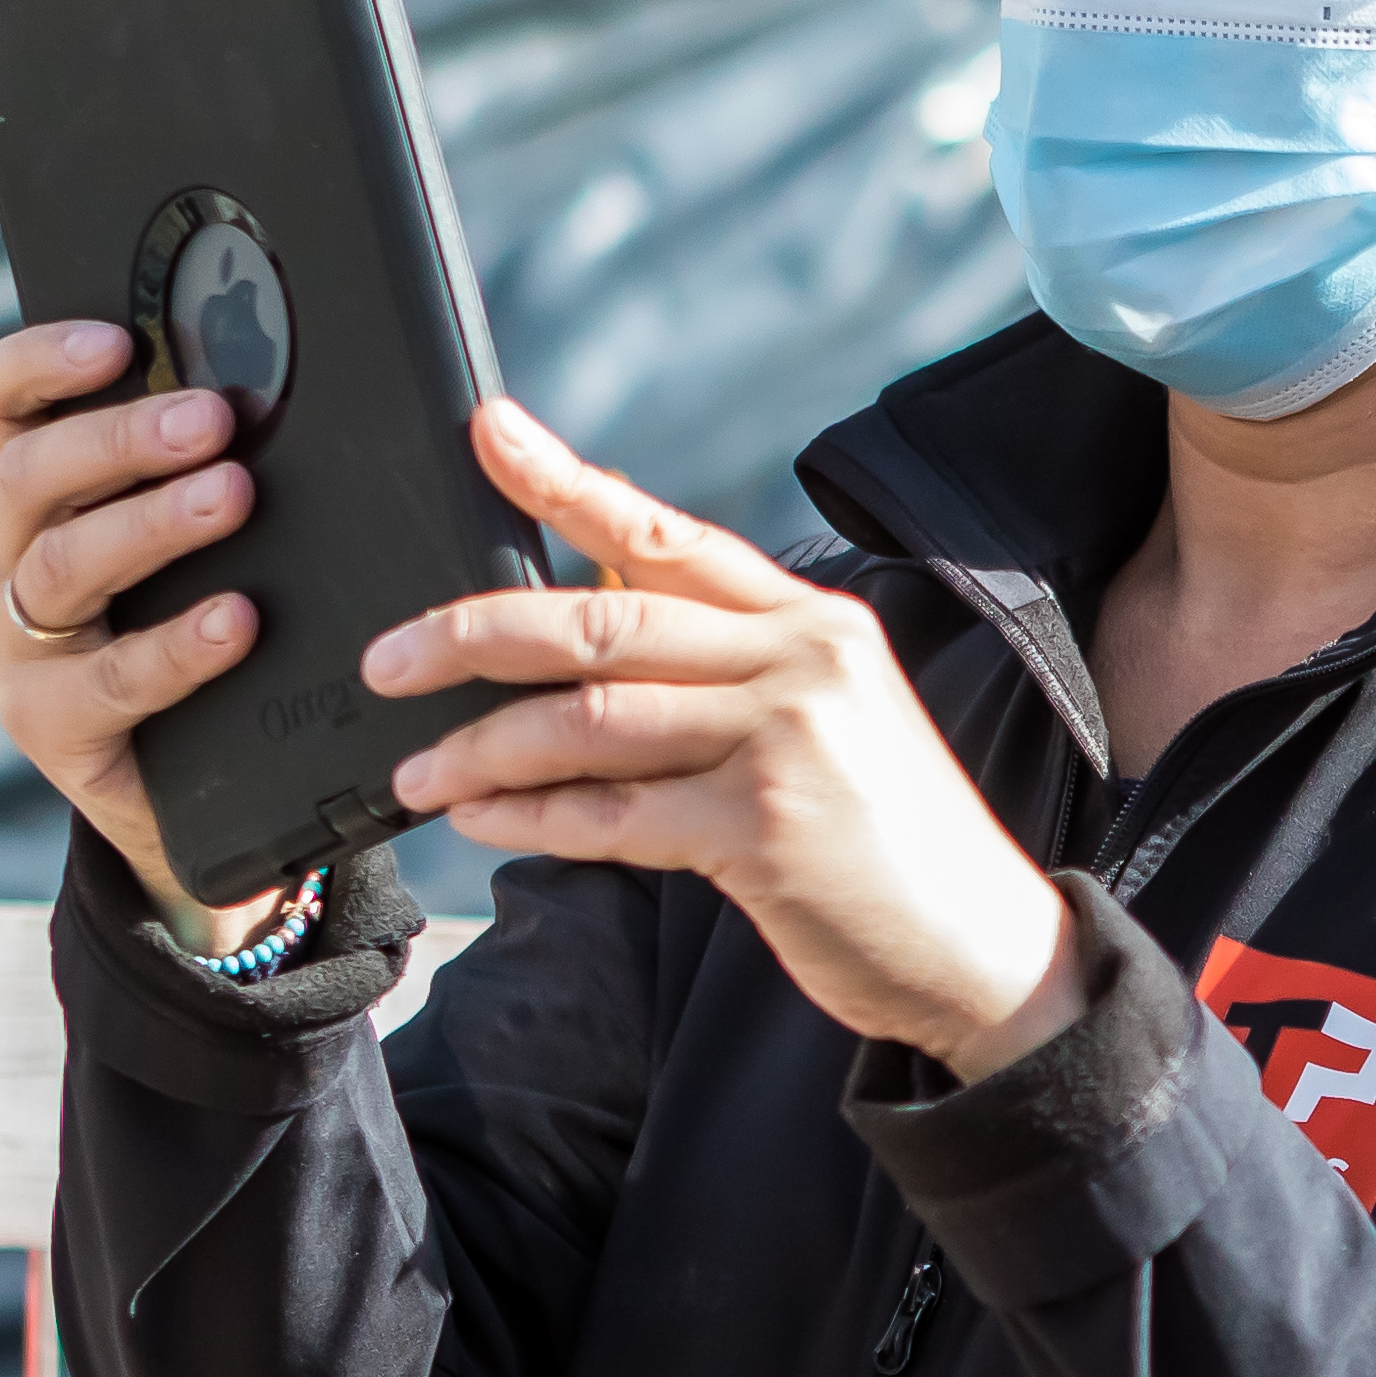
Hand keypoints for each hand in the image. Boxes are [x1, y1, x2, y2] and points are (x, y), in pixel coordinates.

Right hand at [0, 320, 270, 936]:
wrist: (198, 790)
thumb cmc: (213, 632)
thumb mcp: (203, 543)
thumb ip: (209, 468)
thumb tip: (298, 385)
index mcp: (43, 499)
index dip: (35, 364)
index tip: (113, 342)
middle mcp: (13, 561)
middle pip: (28, 477)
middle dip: (120, 439)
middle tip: (212, 419)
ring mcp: (22, 646)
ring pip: (60, 568)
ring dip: (148, 524)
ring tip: (231, 497)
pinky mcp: (50, 725)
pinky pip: (107, 680)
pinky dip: (174, 647)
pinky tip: (235, 621)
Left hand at [370, 401, 1088, 1074]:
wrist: (984, 947)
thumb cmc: (885, 839)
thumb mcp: (824, 719)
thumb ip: (722, 668)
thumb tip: (582, 629)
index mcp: (810, 620)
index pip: (668, 533)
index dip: (567, 480)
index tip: (488, 429)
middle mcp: (802, 661)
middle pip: (604, 619)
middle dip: (474, 633)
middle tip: (390, 658)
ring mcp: (787, 740)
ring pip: (592, 722)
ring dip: (483, 748)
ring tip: (417, 773)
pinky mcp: (766, 830)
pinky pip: (612, 816)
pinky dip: (532, 818)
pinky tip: (484, 821)